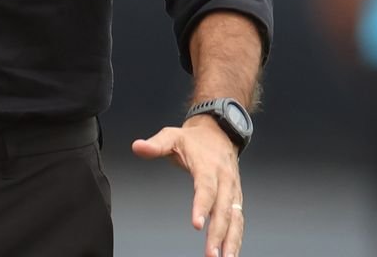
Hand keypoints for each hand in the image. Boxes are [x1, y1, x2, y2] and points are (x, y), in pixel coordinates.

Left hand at [132, 116, 243, 256]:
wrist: (219, 132)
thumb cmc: (193, 139)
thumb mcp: (172, 135)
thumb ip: (155, 144)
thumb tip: (137, 147)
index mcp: (209, 166)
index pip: (206, 188)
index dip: (202, 206)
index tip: (197, 224)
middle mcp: (225, 181)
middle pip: (224, 210)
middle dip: (218, 234)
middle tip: (211, 254)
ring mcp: (233, 191)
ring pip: (235, 219)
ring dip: (231, 241)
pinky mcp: (236, 199)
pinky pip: (238, 221)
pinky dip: (236, 238)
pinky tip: (230, 254)